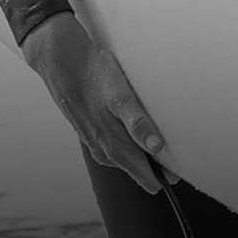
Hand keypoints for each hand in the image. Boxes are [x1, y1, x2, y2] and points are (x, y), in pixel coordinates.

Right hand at [20, 12, 167, 192]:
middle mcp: (100, 146)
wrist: (60, 59)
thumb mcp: (120, 95)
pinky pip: (108, 147)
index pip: (141, 171)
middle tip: (172, 172)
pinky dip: (122, 150)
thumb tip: (156, 147)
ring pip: (119, 158)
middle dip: (151, 170)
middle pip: (131, 166)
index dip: (160, 175)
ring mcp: (92, 138)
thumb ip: (137, 123)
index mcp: (111, 141)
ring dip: (137, 161)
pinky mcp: (87, 128)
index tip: (176, 178)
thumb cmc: (94, 73)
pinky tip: (127, 143)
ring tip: (155, 160)